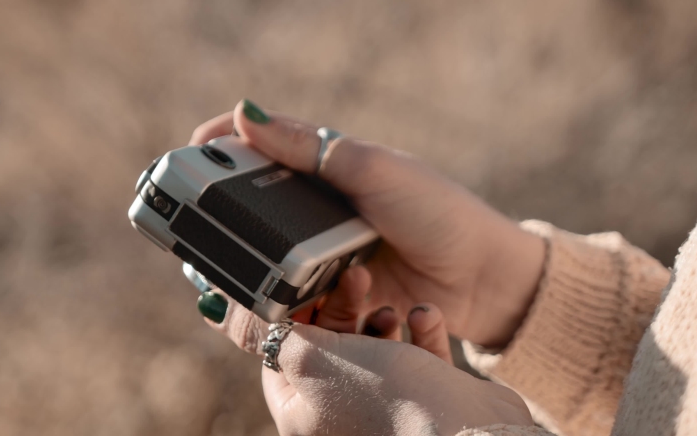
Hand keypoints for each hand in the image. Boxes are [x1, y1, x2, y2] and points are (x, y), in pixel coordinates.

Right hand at [190, 100, 546, 347]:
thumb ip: (313, 149)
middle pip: (247, 205)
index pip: (260, 147)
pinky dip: (263, 295)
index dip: (220, 146)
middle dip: (213, 210)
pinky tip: (245, 297)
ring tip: (208, 263)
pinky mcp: (329, 296)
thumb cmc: (438, 212)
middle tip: (186, 218)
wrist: (481, 277)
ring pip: (258, 254)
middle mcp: (317, 210)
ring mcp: (320, 253)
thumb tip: (247, 112)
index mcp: (327, 169)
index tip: (188, 158)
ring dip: (233, 259)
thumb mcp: (375, 170)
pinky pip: (284, 296)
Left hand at [197, 272, 533, 434]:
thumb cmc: (385, 400)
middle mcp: (342, 414)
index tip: (307, 279)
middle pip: (331, 346)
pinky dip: (419, 330)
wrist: (469, 432)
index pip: (281, 354)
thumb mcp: (312, 359)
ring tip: (388, 307)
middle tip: (354, 277)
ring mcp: (387, 407)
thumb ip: (272, 332)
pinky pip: (416, 356)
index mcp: (304, 413)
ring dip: (382, 318)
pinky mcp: (428, 396)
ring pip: (376, 348)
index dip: (293, 312)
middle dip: (342, 308)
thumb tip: (227, 314)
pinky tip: (423, 312)